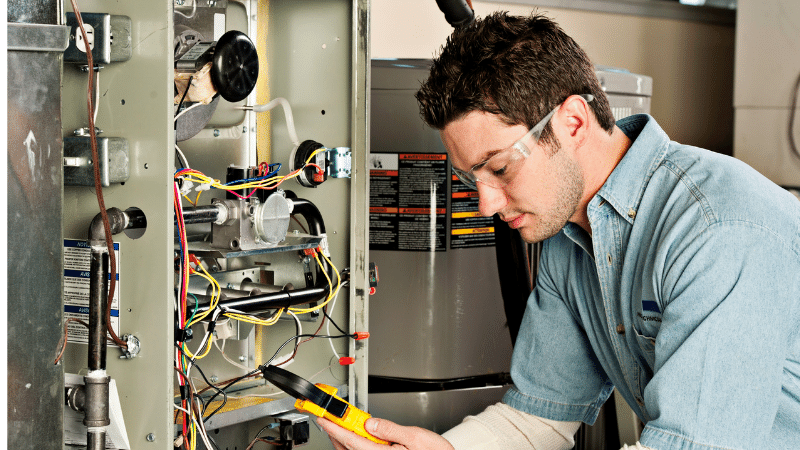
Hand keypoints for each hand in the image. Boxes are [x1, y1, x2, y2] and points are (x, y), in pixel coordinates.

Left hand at [318, 417, 454, 449]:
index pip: (351, 439)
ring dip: (342, 438)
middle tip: (326, 417)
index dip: (335, 427)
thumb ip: (390, 429)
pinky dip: (352, 443)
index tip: (323, 417)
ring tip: (337, 423)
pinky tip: (355, 434)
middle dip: (335, 432)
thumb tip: (371, 422)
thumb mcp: (415, 437)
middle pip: (348, 447)